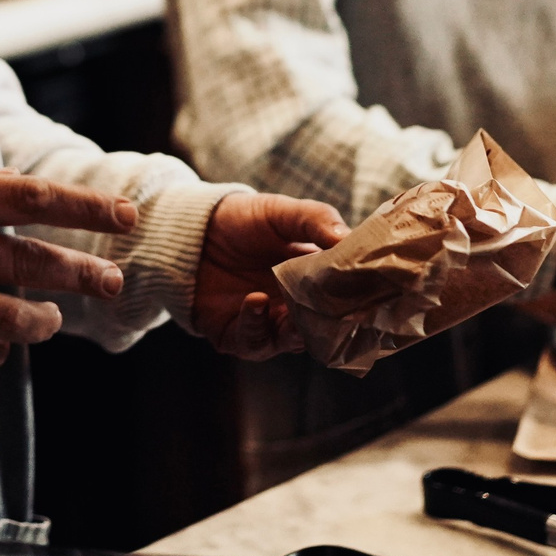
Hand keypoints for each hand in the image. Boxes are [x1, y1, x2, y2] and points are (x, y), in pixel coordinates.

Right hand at [0, 162, 136, 370]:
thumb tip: (19, 190)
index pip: (27, 197)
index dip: (84, 208)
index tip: (127, 216)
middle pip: (27, 261)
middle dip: (80, 272)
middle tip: (115, 282)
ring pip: (6, 316)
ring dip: (41, 321)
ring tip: (54, 320)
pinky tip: (0, 341)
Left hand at [191, 191, 347, 359]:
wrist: (190, 230)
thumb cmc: (242, 219)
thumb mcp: (282, 212)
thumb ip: (315, 220)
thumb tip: (348, 237)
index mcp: (313, 280)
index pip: (342, 297)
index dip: (354, 298)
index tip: (366, 292)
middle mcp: (292, 307)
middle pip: (322, 326)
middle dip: (329, 323)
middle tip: (334, 312)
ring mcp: (266, 323)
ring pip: (291, 341)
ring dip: (295, 331)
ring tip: (292, 312)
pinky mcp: (235, 335)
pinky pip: (253, 342)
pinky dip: (256, 325)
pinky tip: (255, 300)